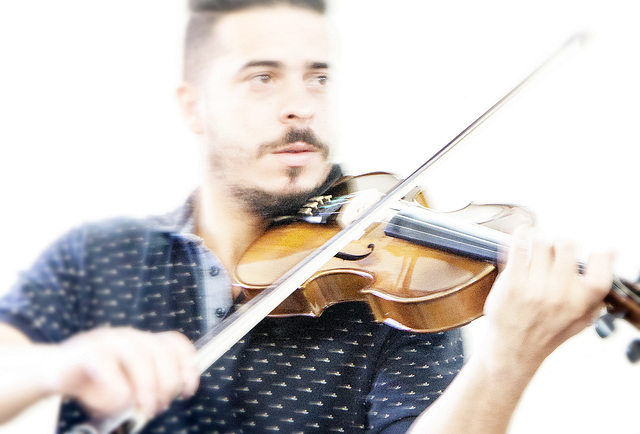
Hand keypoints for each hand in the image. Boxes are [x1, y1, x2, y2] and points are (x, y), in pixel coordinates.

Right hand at [41, 327, 198, 418]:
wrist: (51, 373)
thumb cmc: (93, 383)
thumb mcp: (125, 388)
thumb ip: (143, 391)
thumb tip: (153, 405)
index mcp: (142, 342)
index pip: (174, 344)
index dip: (188, 367)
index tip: (188, 392)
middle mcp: (128, 337)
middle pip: (161, 352)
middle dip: (167, 384)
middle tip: (158, 408)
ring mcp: (106, 340)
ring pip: (138, 356)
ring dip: (147, 387)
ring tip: (144, 409)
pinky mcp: (84, 350)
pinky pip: (105, 362)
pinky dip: (115, 385)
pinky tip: (118, 401)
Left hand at [482, 227, 612, 376]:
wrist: (515, 349)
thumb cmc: (549, 330)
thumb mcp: (583, 315)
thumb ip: (598, 286)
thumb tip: (613, 252)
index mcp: (582, 302)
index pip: (601, 267)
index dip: (597, 256)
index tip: (586, 257)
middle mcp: (560, 295)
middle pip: (566, 245)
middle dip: (561, 244)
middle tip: (554, 252)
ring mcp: (535, 289)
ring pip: (541, 242)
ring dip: (538, 240)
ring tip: (536, 248)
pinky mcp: (512, 284)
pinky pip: (518, 247)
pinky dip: (520, 235)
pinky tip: (522, 237)